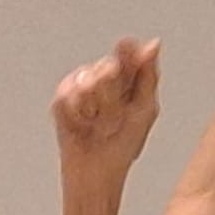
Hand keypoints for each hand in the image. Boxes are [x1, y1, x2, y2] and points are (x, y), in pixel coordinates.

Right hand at [52, 37, 161, 193]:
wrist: (97, 171)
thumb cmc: (123, 144)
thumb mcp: (145, 109)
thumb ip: (148, 75)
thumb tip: (154, 43)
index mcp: (125, 77)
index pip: (126, 52)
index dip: (127, 52)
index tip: (127, 54)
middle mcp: (100, 77)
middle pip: (106, 67)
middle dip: (114, 97)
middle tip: (116, 118)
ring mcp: (79, 88)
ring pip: (87, 81)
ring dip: (97, 110)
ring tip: (99, 125)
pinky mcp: (61, 102)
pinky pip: (68, 95)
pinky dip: (78, 115)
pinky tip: (82, 125)